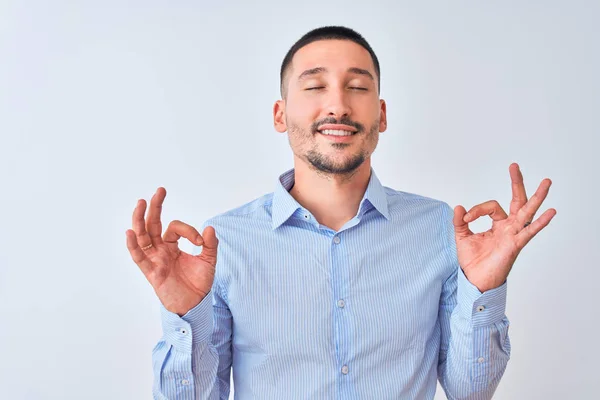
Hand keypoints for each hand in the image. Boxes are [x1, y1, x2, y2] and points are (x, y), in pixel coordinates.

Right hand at [125, 187, 217, 315]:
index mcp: (172, 246)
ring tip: (141, 203)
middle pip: (152, 225)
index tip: (201, 241)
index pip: (175, 228)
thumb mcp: (209, 260)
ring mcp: (154, 260)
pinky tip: (130, 232)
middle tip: (160, 191)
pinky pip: (139, 257)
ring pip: (142, 236)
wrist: (195, 304)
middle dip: (155, 207)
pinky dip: (133, 245)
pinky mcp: (152, 272)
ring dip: (140, 220)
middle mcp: (160, 250)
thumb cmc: (199, 283)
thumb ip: (210, 244)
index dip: (189, 231)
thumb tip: (210, 228)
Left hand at [452, 163, 555, 291]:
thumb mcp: (462, 236)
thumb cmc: (473, 260)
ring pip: (527, 212)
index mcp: (497, 224)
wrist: (475, 280)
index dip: (476, 210)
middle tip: (514, 166)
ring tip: (547, 182)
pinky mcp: (515, 244)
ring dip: (537, 197)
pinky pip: (530, 231)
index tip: (465, 218)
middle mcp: (509, 227)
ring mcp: (514, 234)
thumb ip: (460, 221)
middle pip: (516, 200)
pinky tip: (551, 211)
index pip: (491, 206)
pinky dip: (541, 222)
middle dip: (516, 183)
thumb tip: (458, 206)